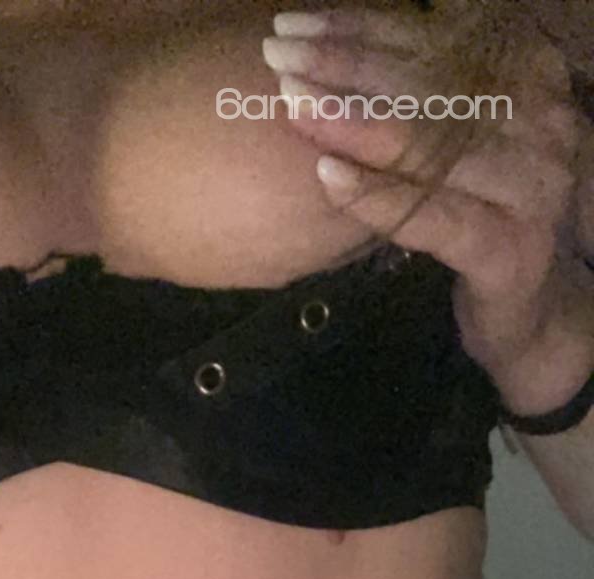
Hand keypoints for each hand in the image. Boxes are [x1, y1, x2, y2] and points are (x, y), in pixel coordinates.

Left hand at [263, 7, 593, 410]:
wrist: (527, 309)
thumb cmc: (476, 212)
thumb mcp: (450, 142)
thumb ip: (417, 95)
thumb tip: (334, 44)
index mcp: (529, 79)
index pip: (436, 39)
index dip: (365, 29)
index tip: (297, 24)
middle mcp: (541, 123)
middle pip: (431, 84)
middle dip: (348, 66)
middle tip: (278, 56)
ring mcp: (531, 188)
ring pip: (433, 146)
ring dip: (356, 124)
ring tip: (294, 107)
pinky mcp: (509, 251)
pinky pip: (436, 218)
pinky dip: (379, 197)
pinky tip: (328, 177)